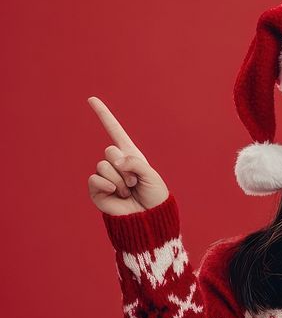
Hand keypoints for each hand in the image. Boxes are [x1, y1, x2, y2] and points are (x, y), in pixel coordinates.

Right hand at [86, 97, 169, 215]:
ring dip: (119, 179)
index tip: (91, 99)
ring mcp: (105, 176)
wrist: (148, 218)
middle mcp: (116, 163)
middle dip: (126, 167)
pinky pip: (95, 179)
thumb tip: (114, 162)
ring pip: (103, 165)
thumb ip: (134, 162)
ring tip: (128, 190)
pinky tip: (116, 194)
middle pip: (110, 150)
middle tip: (135, 181)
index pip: (115, 131)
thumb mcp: (151, 174)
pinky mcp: (97, 190)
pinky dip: (108, 185)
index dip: (104, 115)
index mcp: (130, 155)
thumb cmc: (154, 196)